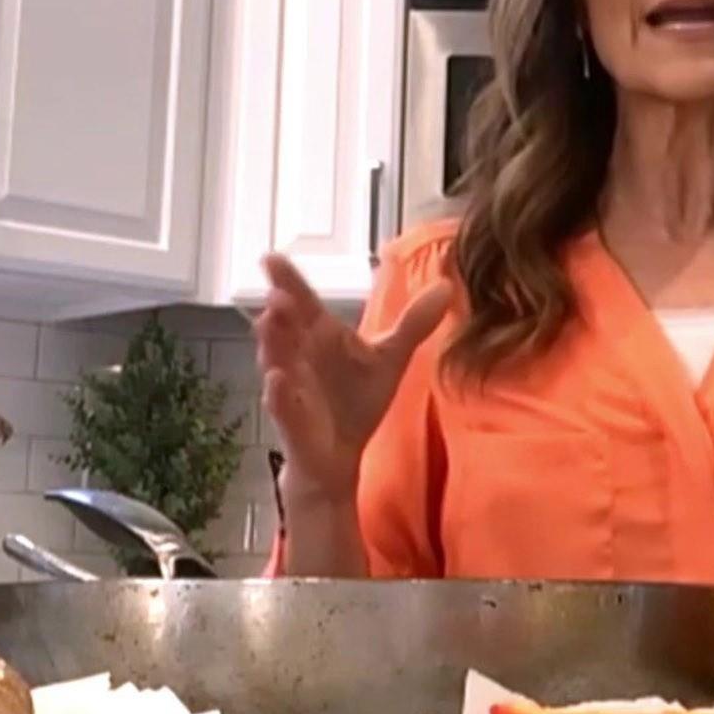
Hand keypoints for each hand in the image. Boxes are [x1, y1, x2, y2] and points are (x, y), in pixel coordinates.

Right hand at [253, 254, 452, 503]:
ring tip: (268, 319)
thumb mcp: (390, 358)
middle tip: (276, 289)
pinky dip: (278, 392)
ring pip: (276, 360)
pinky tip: (276, 379)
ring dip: (272, 342)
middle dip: (279, 307)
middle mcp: (299, 357)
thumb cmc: (355, 401)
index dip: (287, 280)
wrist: (341, 457)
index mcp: (320, 338)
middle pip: (285, 327)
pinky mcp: (292, 421)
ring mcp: (291, 388)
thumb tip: (445, 284)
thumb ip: (414, 323)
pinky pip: (281, 405)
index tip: (270, 256)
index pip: (302, 302)